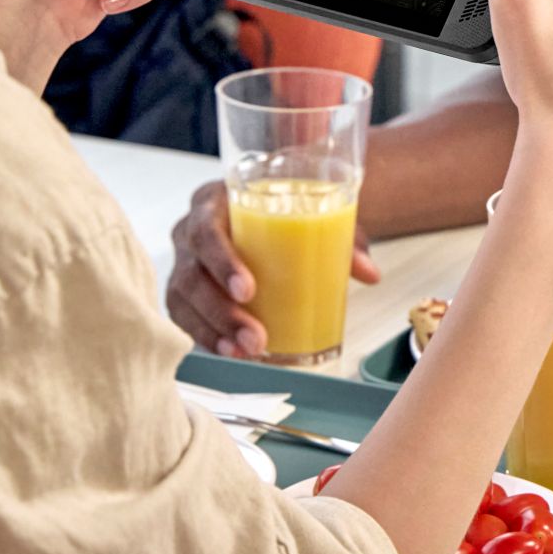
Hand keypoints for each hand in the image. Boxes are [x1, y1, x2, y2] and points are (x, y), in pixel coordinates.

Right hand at [166, 179, 380, 355]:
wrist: (263, 210)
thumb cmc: (280, 212)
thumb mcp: (310, 215)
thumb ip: (340, 238)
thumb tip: (370, 273)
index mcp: (215, 202)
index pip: (206, 229)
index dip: (222, 261)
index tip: (249, 290)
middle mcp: (189, 230)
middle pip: (191, 272)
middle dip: (221, 311)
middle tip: (256, 337)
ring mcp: (183, 261)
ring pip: (183, 299)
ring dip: (214, 330)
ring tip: (247, 351)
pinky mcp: (182, 289)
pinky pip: (183, 316)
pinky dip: (206, 336)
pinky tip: (229, 352)